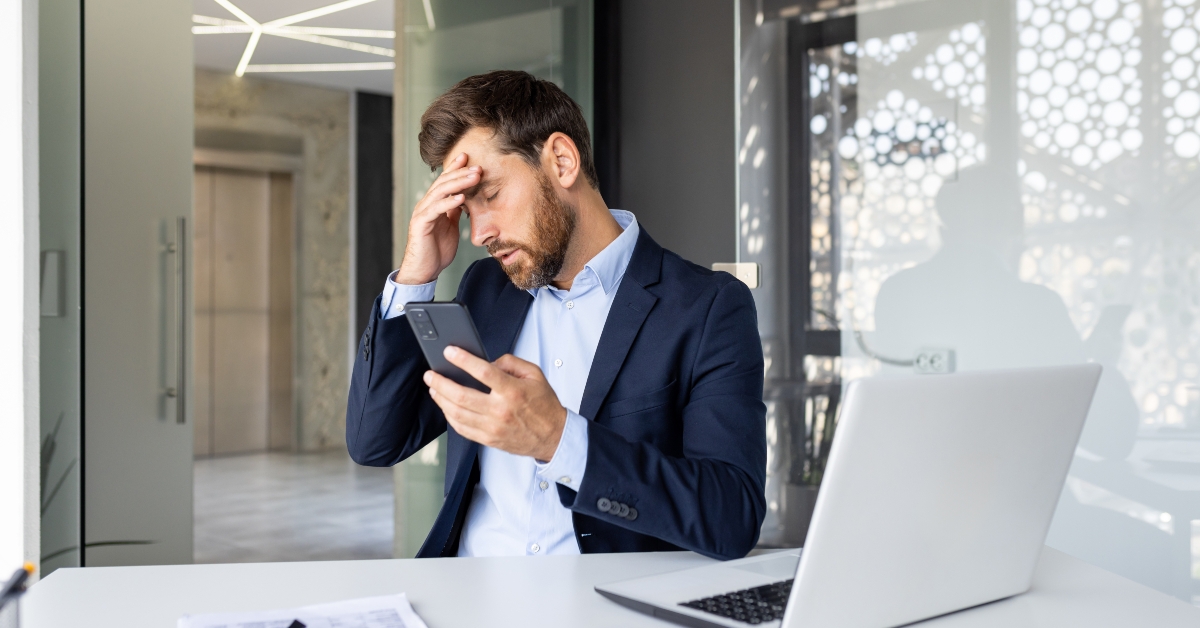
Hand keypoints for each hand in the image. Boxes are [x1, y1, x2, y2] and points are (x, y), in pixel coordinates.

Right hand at [396, 153, 480, 284]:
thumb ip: (453, 211)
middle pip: (443, 182)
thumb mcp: (450, 226)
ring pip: (440, 192)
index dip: (455, 169)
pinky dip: (449, 202)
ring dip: (458, 183)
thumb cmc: (437, 250)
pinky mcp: (421, 224)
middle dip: (461, 173)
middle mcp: (426, 205)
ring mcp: (422, 213)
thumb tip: (463, 198)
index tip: (469, 159)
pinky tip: (461, 197)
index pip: (445, 182)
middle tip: (478, 167)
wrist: (424, 270)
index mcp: (433, 205)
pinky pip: (436, 210)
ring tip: (474, 177)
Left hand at [424, 346, 567, 461]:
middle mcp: (500, 410)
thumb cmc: (544, 406)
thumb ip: (511, 362)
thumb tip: (488, 362)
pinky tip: (446, 407)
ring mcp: (492, 427)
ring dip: (441, 399)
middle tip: (431, 374)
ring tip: (434, 388)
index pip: (483, 372)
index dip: (463, 360)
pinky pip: (462, 428)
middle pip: (462, 396)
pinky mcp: (488, 439)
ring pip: (457, 413)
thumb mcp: (535, 375)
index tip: (449, 352)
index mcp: (513, 391)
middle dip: (441, 383)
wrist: (552, 437)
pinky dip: (449, 417)